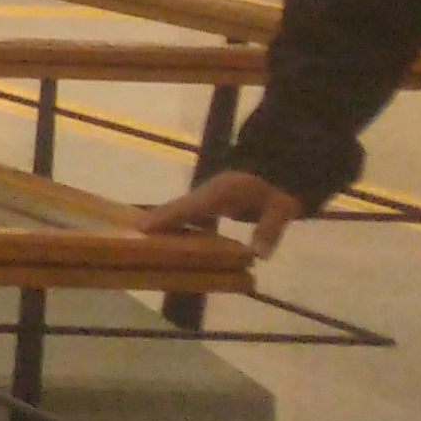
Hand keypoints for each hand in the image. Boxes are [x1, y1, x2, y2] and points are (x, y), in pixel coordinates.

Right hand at [139, 169, 305, 252]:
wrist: (283, 165)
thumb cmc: (280, 187)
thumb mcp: (282, 207)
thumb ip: (269, 229)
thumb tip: (257, 255)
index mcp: (220, 192)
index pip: (187, 206)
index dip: (165, 218)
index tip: (140, 228)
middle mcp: (208, 192)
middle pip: (178, 209)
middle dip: (159, 222)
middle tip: (136, 238)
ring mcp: (210, 195)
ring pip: (184, 211)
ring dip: (170, 224)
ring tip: (152, 242)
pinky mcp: (216, 200)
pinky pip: (194, 214)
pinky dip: (184, 225)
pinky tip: (183, 242)